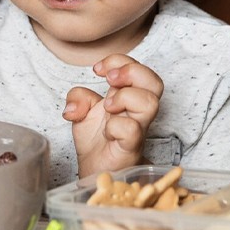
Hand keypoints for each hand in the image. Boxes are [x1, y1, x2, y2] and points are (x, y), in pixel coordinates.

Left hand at [63, 54, 162, 176]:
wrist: (95, 169)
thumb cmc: (95, 139)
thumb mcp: (80, 111)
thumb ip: (77, 98)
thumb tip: (74, 106)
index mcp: (126, 95)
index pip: (137, 67)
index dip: (119, 60)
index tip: (98, 70)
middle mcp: (136, 109)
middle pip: (155, 81)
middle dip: (131, 71)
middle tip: (110, 80)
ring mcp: (137, 128)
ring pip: (150, 102)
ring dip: (124, 97)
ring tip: (108, 107)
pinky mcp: (131, 146)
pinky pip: (132, 130)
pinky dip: (115, 126)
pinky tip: (107, 132)